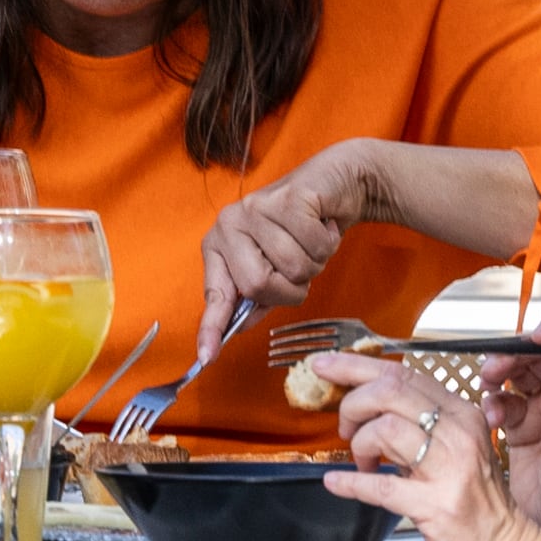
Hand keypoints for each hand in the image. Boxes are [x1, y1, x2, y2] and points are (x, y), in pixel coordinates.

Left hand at [201, 138, 383, 338]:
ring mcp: (255, 209)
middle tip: (301, 265)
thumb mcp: (277, 268)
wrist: (334, 184)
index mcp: (220, 246)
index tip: (207, 357)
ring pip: (291, 268)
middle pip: (258, 285)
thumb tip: (235, 329)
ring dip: (314, 263)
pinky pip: (313, 247)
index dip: (212, 327)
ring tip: (312, 241)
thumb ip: (256, 297)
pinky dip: (328, 243)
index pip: (215, 294)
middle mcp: (229, 225)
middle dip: (290, 288)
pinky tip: (322, 224)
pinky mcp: (286, 200)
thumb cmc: (303, 230)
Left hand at [319, 355, 540, 540]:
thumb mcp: (454, 454)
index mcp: (462, 415)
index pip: (404, 374)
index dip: (357, 366)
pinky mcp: (437, 507)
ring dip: (358, 443)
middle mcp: (460, 434)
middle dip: (352, 402)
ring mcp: (450, 470)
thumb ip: (419, 428)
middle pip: (391, 390)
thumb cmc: (476, 509)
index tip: (326, 365)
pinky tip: (337, 483)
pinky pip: (381, 487)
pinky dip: (351, 483)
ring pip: (386, 429)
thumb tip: (367, 408)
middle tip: (343, 425)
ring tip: (360, 462)